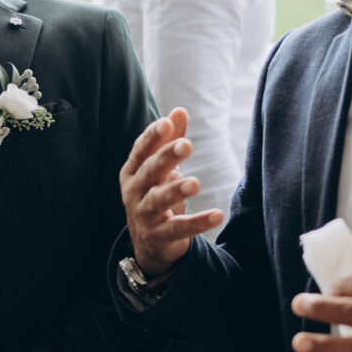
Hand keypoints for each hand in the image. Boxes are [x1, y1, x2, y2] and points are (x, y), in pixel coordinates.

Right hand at [119, 108, 222, 279]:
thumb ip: (170, 141)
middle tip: (187, 145)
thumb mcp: (161, 168)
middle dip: (166, 157)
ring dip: (176, 190)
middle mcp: (134, 191)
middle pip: (150, 171)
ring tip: (195, 183)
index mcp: (133, 171)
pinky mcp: (159, 236)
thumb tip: (179, 110)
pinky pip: (179, 228)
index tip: (166, 123)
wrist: (149, 240)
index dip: (152, 136)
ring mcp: (144, 215)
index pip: (141, 150)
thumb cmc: (155, 192)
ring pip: (159, 200)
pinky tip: (217, 215)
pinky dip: (198, 222)